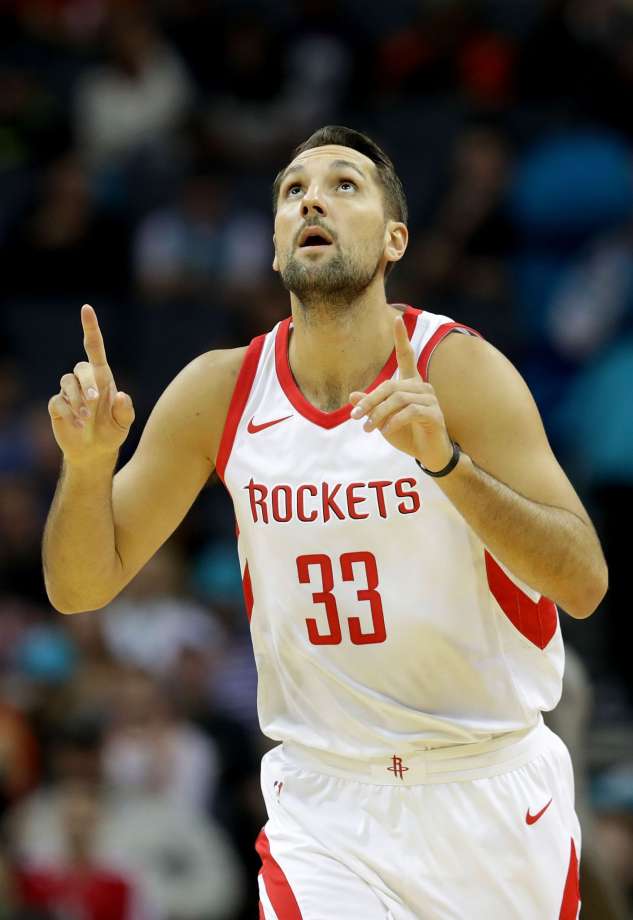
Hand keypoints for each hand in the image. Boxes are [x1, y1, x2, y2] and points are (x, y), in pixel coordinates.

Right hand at [48, 305, 134, 464]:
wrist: (94, 451)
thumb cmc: (112, 432)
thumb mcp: (124, 424)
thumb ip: (126, 410)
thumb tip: (121, 395)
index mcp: (103, 378)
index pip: (95, 347)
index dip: (90, 328)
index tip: (87, 309)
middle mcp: (85, 381)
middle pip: (80, 368)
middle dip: (87, 384)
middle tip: (94, 402)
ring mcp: (69, 392)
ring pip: (67, 383)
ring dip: (78, 401)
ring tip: (87, 419)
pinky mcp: (57, 405)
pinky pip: (59, 402)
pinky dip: (69, 414)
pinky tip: (78, 425)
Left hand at [349, 315, 453, 471]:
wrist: (429, 455)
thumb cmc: (407, 435)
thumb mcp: (383, 420)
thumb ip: (371, 406)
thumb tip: (352, 394)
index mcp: (411, 384)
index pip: (407, 356)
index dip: (402, 338)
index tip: (397, 319)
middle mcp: (422, 387)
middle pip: (391, 385)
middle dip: (370, 401)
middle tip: (354, 417)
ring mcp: (431, 400)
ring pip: (399, 398)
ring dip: (379, 414)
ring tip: (368, 429)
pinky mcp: (435, 414)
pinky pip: (410, 411)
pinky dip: (395, 421)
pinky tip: (386, 431)